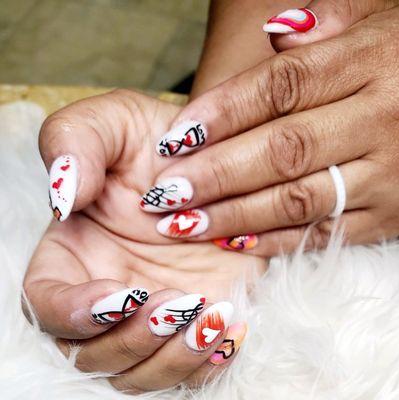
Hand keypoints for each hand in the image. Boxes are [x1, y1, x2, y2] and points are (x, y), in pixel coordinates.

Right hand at [23, 90, 265, 391]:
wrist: (210, 156)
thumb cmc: (152, 139)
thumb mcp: (109, 120)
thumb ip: (71, 143)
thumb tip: (63, 198)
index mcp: (72, 255)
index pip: (48, 307)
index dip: (76, 314)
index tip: (123, 293)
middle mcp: (107, 292)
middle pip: (95, 355)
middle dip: (134, 342)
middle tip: (177, 303)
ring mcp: (152, 311)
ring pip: (143, 372)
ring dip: (173, 358)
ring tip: (211, 316)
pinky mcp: (195, 319)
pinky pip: (192, 368)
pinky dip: (209, 362)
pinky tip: (232, 325)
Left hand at [142, 2, 398, 255]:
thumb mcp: (376, 20)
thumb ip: (323, 22)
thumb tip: (271, 33)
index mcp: (381, 58)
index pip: (283, 86)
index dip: (223, 112)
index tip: (175, 138)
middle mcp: (391, 118)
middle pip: (284, 150)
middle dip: (217, 174)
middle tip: (166, 191)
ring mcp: (394, 175)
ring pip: (298, 200)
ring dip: (233, 215)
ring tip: (183, 222)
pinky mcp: (393, 216)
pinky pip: (323, 233)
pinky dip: (273, 241)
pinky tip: (231, 241)